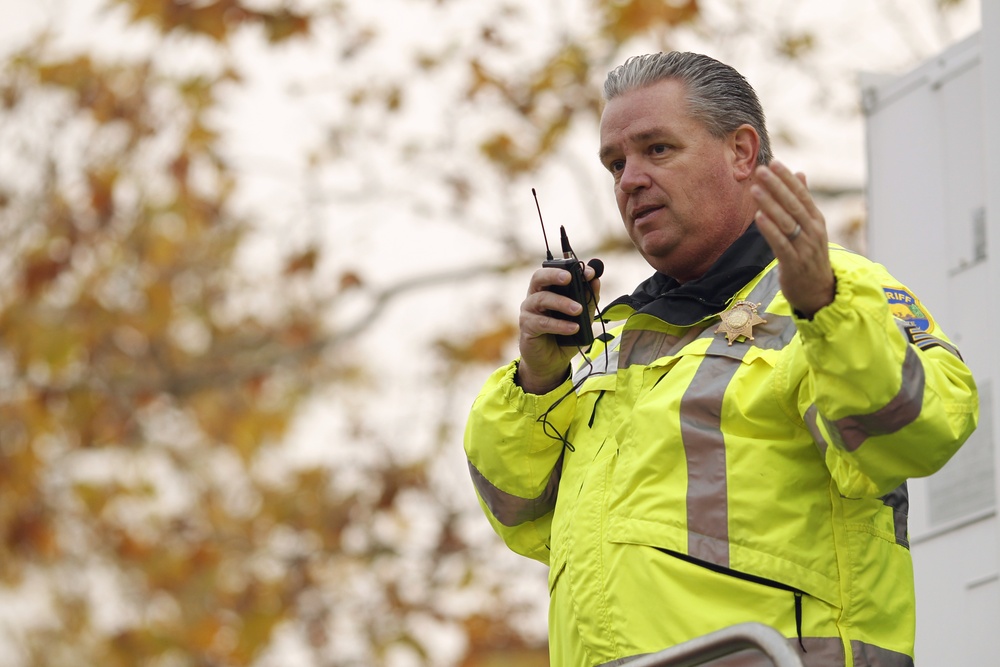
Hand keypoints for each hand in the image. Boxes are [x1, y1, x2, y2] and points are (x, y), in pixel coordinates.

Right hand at [517, 262, 600, 393]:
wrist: (552, 362)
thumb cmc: (565, 336)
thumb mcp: (582, 317)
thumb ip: (588, 300)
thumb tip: (596, 281)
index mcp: (547, 290)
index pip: (554, 271)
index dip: (570, 268)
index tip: (589, 272)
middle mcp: (535, 297)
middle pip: (539, 277)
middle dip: (554, 275)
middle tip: (570, 278)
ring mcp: (529, 312)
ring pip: (541, 299)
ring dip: (562, 303)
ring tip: (579, 310)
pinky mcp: (527, 328)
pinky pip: (542, 322)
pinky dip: (559, 325)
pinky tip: (573, 328)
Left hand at [752, 161, 834, 317]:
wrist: (819, 291)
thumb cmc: (810, 256)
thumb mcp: (811, 227)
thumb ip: (803, 201)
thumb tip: (800, 173)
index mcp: (816, 220)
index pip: (802, 194)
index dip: (787, 178)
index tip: (774, 162)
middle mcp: (813, 231)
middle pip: (793, 205)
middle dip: (777, 186)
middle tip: (761, 169)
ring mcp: (805, 248)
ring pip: (786, 222)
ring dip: (770, 204)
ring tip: (755, 189)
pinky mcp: (794, 263)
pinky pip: (781, 244)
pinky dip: (770, 230)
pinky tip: (759, 217)